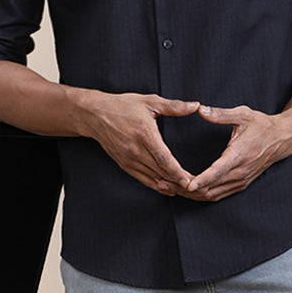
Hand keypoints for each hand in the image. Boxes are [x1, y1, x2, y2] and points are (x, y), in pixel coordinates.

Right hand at [79, 91, 200, 194]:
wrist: (95, 115)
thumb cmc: (123, 106)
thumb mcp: (150, 101)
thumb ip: (174, 106)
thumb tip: (196, 106)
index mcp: (144, 134)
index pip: (164, 159)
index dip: (177, 172)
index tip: (190, 181)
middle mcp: (136, 150)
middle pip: (160, 172)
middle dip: (178, 182)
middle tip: (196, 188)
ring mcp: (128, 160)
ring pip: (152, 179)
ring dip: (169, 186)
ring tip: (186, 191)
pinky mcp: (124, 164)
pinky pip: (143, 179)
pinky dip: (156, 186)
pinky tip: (168, 189)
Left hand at [182, 103, 291, 201]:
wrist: (282, 139)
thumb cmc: (261, 125)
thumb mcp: (242, 114)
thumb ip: (220, 114)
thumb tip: (200, 109)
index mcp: (238, 155)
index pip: (217, 172)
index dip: (201, 180)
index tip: (186, 184)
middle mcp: (240, 172)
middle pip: (211, 188)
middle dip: (187, 189)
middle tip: (165, 183)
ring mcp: (241, 180)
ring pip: (213, 195)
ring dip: (192, 195)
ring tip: (171, 188)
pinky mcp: (241, 184)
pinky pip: (219, 195)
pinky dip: (203, 195)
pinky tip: (188, 192)